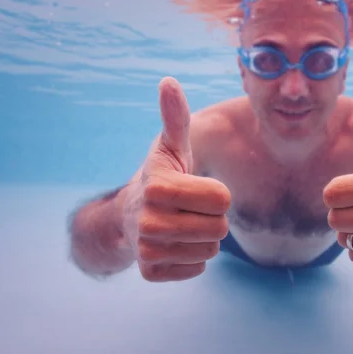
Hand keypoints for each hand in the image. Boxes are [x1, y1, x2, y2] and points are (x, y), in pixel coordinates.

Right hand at [122, 77, 230, 281]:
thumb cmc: (162, 176)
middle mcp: (148, 221)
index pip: (223, 200)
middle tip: (191, 209)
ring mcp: (147, 250)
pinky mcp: (149, 272)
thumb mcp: (171, 147)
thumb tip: (168, 81)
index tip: (197, 188)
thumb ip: (176, 117)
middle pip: (220, 228)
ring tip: (184, 224)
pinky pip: (197, 269)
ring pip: (210, 251)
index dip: (218, 194)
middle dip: (213, 218)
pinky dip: (194, 257)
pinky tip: (176, 243)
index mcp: (158, 187)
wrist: (129, 215)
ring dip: (205, 238)